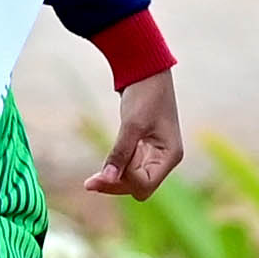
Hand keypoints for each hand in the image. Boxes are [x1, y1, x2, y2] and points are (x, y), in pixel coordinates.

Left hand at [84, 70, 182, 199]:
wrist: (146, 71)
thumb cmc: (145, 94)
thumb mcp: (132, 124)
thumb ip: (120, 153)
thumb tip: (106, 179)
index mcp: (170, 155)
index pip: (145, 184)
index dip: (123, 182)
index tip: (100, 174)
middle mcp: (165, 159)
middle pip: (139, 187)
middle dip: (116, 185)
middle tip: (88, 182)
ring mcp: (155, 155)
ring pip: (133, 180)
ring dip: (114, 179)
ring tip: (91, 179)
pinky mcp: (144, 149)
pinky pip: (129, 168)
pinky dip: (116, 169)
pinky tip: (100, 170)